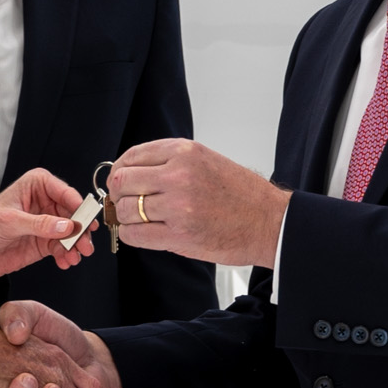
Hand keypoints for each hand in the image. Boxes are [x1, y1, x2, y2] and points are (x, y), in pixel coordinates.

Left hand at [0, 167, 92, 298]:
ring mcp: (46, 223)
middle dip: (80, 230)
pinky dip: (67, 255)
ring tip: (74, 256)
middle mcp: (44, 202)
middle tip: (84, 244)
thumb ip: (39, 224)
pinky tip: (66, 262)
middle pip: (73, 214)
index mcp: (36, 185)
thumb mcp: (9, 221)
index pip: (65, 192)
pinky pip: (63, 247)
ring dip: (76, 245)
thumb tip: (66, 226)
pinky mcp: (44, 242)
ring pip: (71, 232)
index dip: (78, 207)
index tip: (85, 222)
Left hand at [104, 138, 291, 270]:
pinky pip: (135, 235)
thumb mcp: (206, 160)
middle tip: (123, 202)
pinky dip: (131, 235)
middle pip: (122, 181)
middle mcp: (178, 174)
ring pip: (126, 209)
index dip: (118, 170)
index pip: (131, 156)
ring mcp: (177, 205)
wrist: (269, 221)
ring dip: (126, 217)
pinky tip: (141, 233)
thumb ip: (170, 162)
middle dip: (118, 194)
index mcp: (185, 152)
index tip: (118, 180)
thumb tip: (132, 173)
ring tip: (138, 220)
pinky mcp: (179, 235)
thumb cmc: (242, 194)